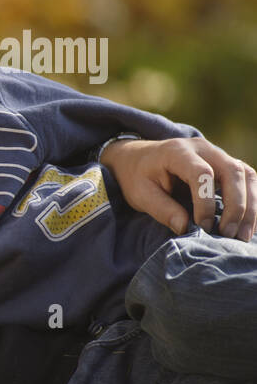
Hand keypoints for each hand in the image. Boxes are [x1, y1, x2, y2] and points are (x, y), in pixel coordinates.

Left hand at [101, 137, 256, 239]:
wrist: (137, 158)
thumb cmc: (137, 176)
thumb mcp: (139, 194)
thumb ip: (161, 209)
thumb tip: (185, 228)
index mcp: (177, 151)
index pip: (202, 174)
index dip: (205, 202)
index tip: (202, 226)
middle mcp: (203, 148)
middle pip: (232, 171)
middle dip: (236, 205)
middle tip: (229, 234)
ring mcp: (217, 154)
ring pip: (246, 175)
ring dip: (250, 206)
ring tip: (242, 235)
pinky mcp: (225, 164)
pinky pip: (247, 179)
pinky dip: (251, 201)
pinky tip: (247, 225)